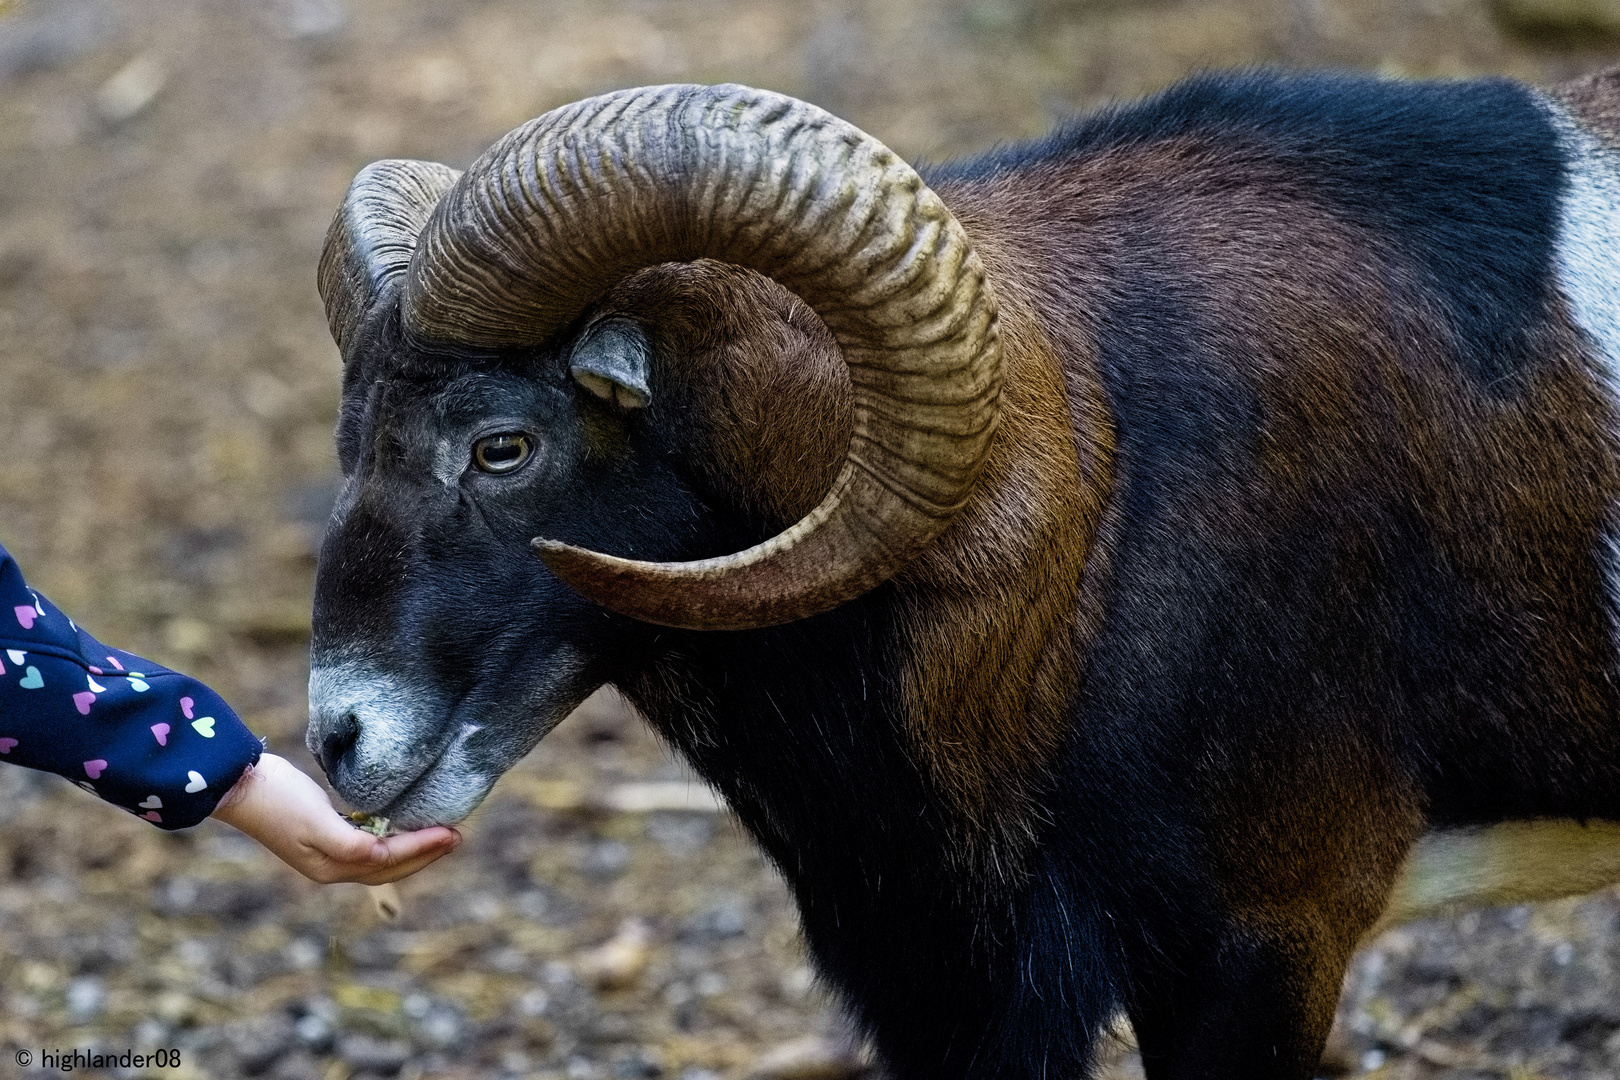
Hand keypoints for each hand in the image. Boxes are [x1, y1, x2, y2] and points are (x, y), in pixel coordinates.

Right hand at [211, 753, 459, 883]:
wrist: (237, 784)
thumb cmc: (277, 799)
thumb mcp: (315, 821)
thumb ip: (350, 844)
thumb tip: (380, 858)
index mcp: (330, 869)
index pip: (389, 862)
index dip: (423, 849)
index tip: (452, 832)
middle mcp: (331, 867)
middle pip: (389, 869)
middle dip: (425, 854)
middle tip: (457, 836)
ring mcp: (326, 853)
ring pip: (380, 860)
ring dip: (412, 849)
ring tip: (440, 834)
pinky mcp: (323, 834)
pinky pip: (368, 844)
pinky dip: (391, 838)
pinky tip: (402, 826)